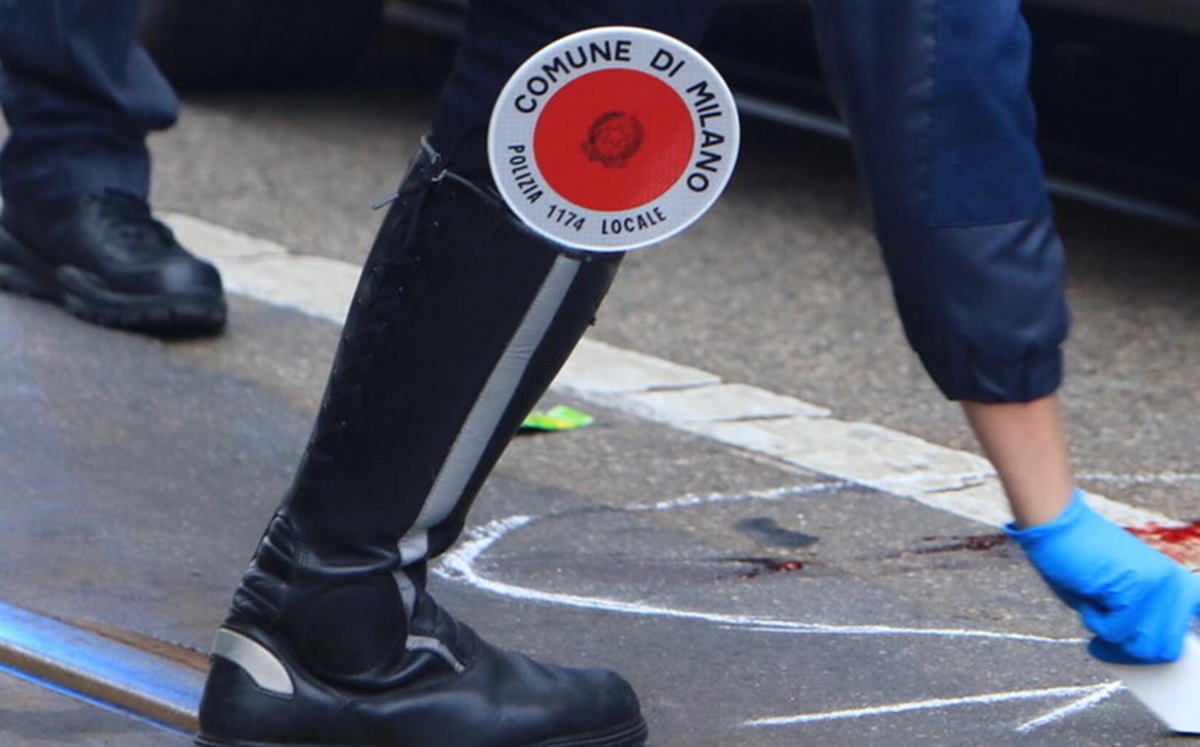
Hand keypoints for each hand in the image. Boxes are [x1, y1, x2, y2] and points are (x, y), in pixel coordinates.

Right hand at [1006, 490, 1199, 663]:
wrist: (1058, 526)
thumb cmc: (1081, 560)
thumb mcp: (1118, 595)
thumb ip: (1139, 620)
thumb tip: (1145, 657)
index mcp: (1176, 584)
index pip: (1196, 620)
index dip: (1182, 646)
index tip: (1172, 659)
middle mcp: (1174, 586)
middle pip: (1166, 651)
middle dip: (1132, 653)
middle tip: (1103, 640)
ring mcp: (1157, 587)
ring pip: (1142, 646)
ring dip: (1110, 638)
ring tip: (1094, 611)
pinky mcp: (1134, 589)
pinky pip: (1117, 632)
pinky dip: (1095, 624)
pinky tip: (1089, 601)